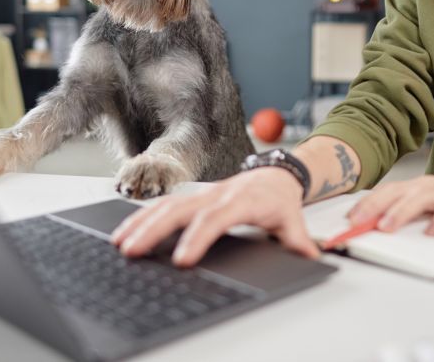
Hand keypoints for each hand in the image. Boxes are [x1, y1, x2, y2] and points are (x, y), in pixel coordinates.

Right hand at [110, 167, 320, 266]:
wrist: (276, 174)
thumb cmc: (279, 197)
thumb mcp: (292, 220)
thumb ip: (298, 240)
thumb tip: (311, 256)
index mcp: (241, 200)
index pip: (216, 219)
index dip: (198, 237)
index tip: (182, 260)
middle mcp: (217, 194)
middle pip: (180, 209)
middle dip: (154, 230)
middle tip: (133, 251)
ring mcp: (202, 194)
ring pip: (167, 205)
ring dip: (142, 223)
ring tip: (121, 244)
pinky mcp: (193, 198)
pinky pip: (164, 205)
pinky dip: (142, 218)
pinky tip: (126, 233)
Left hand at [348, 174, 433, 235]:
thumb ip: (413, 210)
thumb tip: (380, 223)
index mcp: (422, 186)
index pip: (388, 191)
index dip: (366, 203)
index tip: (347, 218)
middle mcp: (433, 186)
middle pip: (399, 192)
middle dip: (374, 206)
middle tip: (356, 221)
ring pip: (421, 199)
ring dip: (401, 212)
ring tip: (385, 226)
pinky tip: (432, 232)